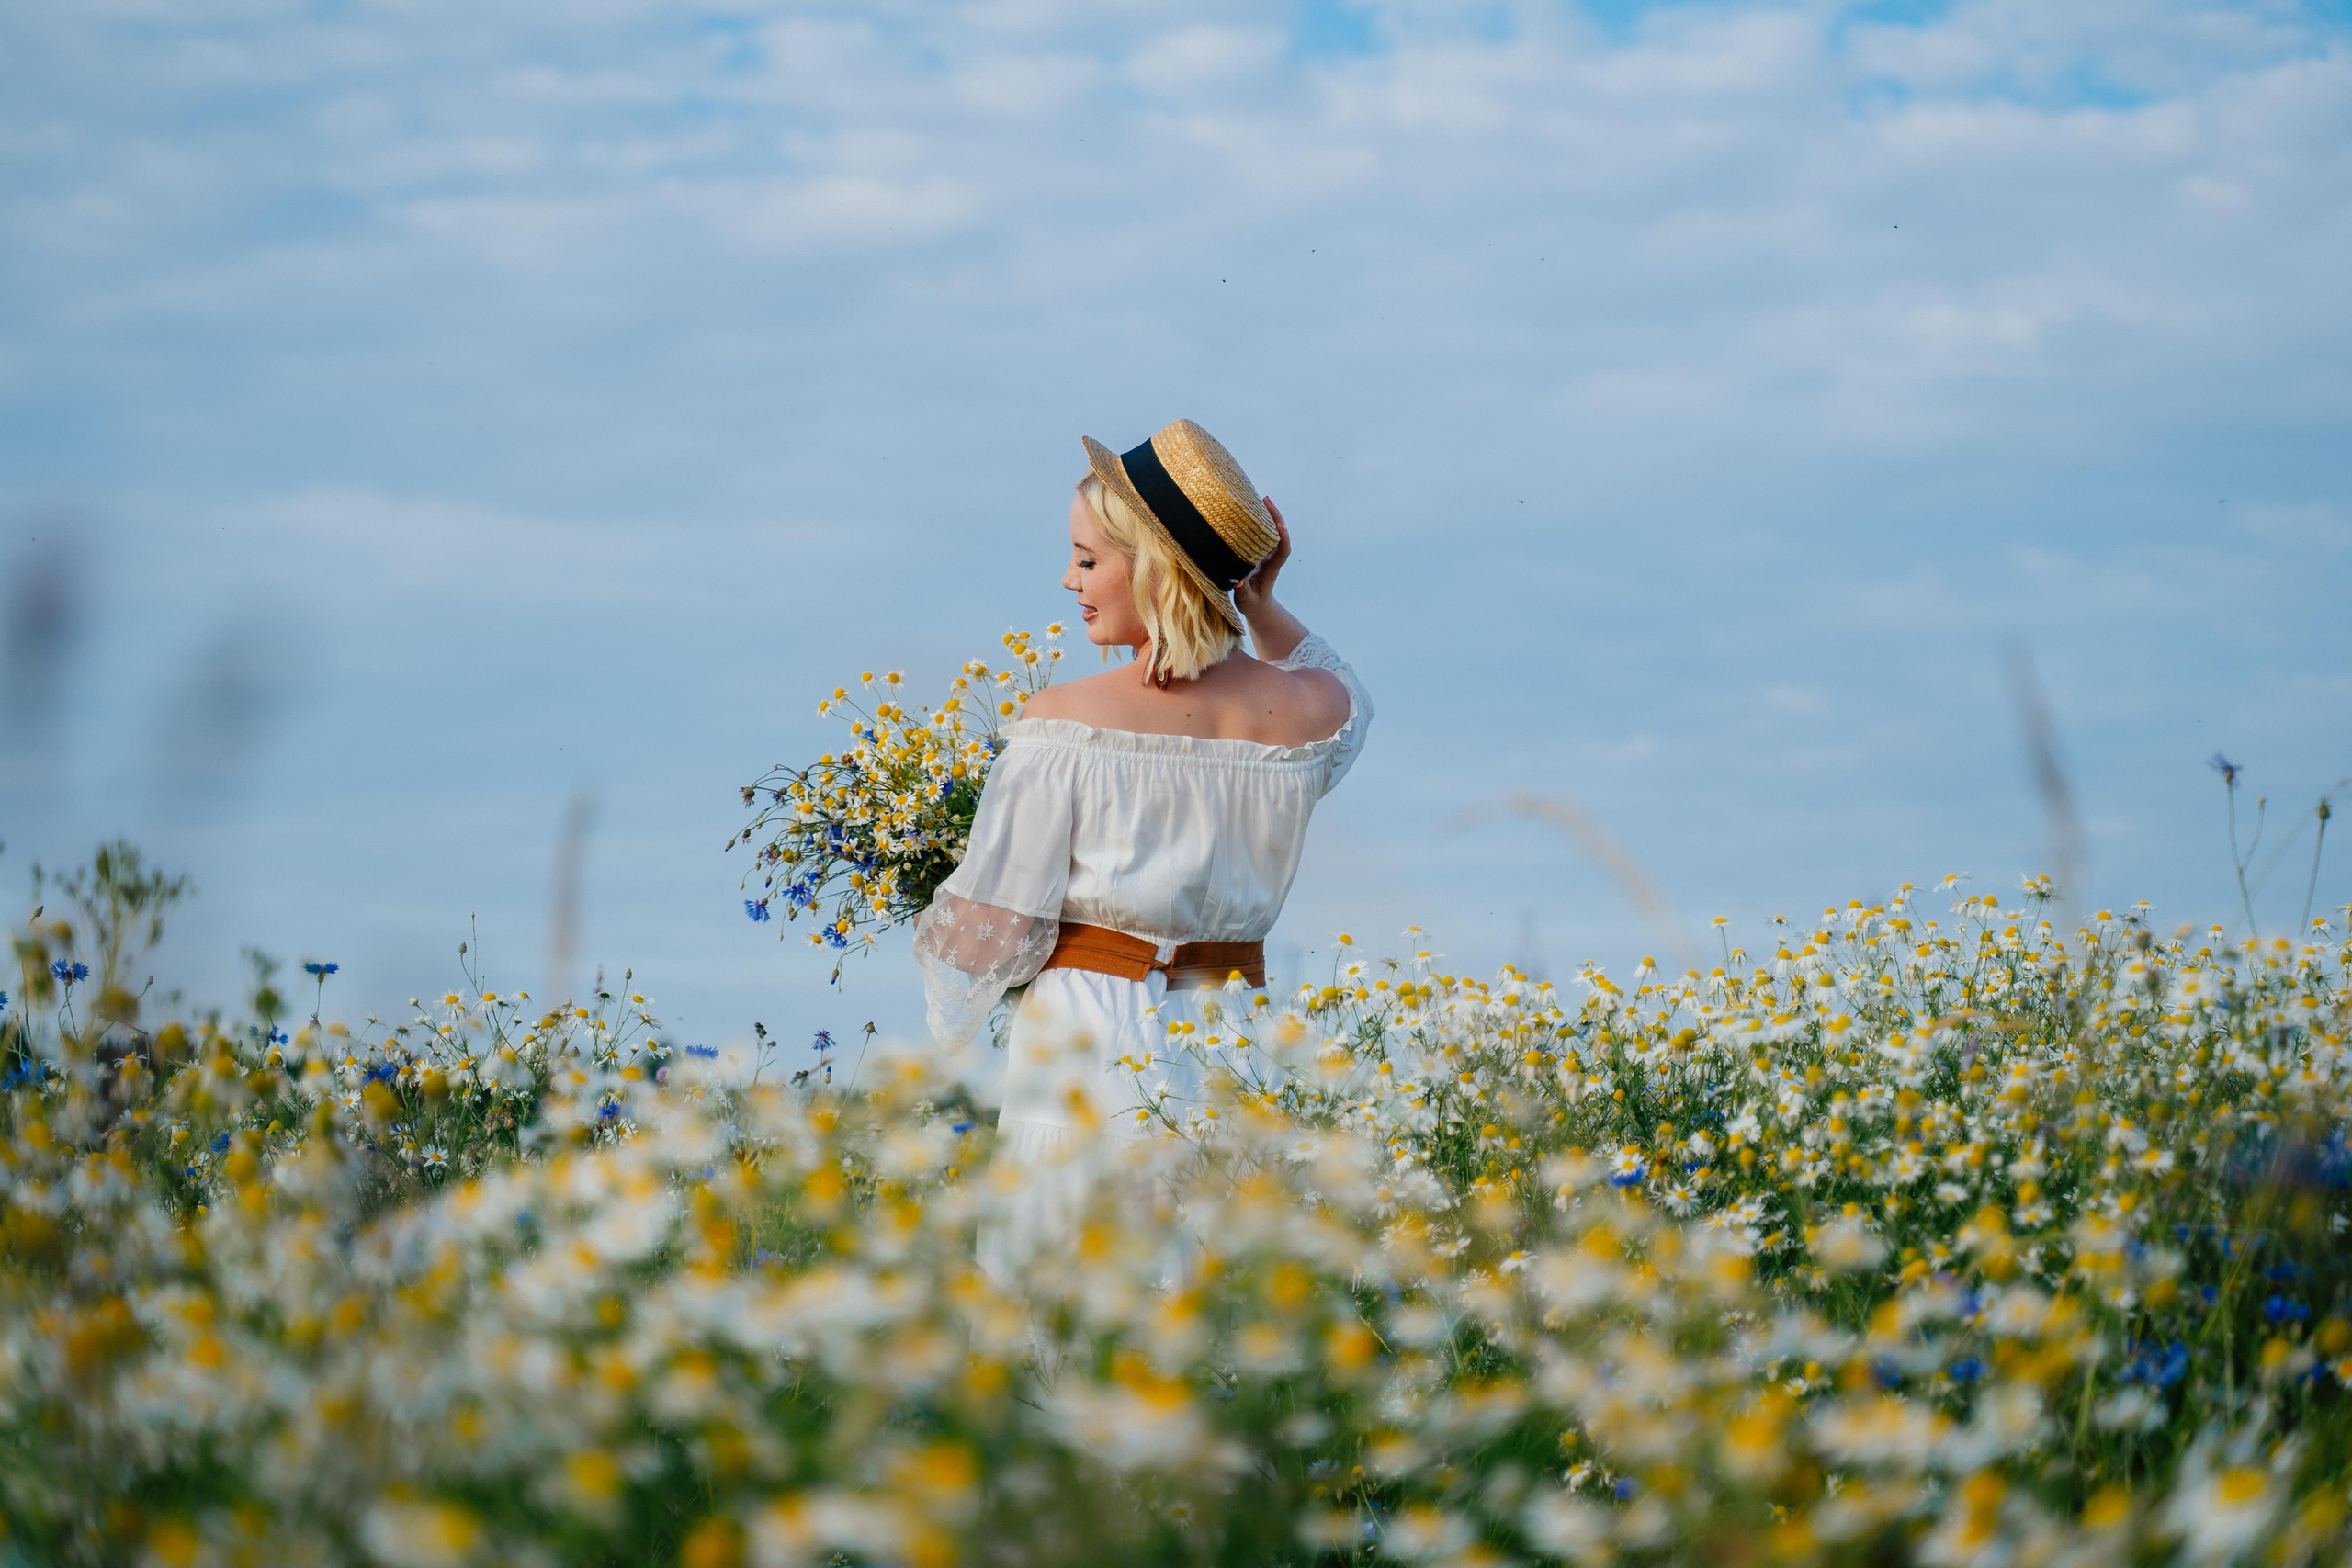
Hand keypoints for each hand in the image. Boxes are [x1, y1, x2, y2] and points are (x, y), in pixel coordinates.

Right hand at [1233, 497, 1290, 615]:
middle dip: (1275, 517)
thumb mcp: (1246, 602)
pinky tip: (1252, 509)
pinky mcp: (1259, 552)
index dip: (1283, 537)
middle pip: (1279, 535)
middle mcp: (1271, 558)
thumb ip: (1243, 592)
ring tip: (1261, 498)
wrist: (1258, 606)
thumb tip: (1239, 581)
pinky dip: (1260, 521)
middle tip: (1266, 500)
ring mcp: (1266, 554)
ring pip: (1272, 532)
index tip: (1279, 524)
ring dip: (1268, 515)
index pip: (1282, 551)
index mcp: (1271, 569)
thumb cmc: (1252, 604)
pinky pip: (1263, 534)